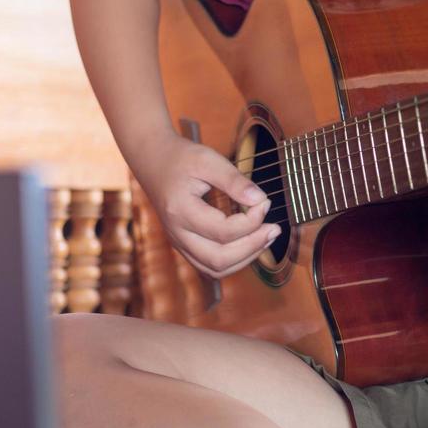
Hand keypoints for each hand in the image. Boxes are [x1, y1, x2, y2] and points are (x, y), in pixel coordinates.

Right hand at [132, 133, 280, 278]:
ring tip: (266, 237)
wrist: (153, 161)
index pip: (223, 231)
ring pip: (215, 269)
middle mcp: (177, 233)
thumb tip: (261, 200)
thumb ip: (235, 180)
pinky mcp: (185, 245)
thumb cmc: (181, 158)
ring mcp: (179, 243)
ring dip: (246, 258)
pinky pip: (210, 266)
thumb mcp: (208, 160)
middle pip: (219, 259)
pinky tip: (251, 243)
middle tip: (274, 228)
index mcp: (180, 211)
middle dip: (253, 247)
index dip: (251, 221)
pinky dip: (234, 261)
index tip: (265, 202)